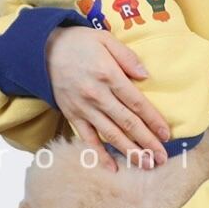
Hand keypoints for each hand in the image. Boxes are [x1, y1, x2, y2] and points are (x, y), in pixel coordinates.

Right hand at [46, 26, 170, 171]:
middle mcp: (97, 95)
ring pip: (111, 135)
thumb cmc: (79, 43)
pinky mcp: (72, 115)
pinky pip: (88, 139)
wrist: (42, 50)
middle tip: (162, 158)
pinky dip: (100, 154)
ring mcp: (84, 108)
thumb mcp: (105, 39)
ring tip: (146, 165)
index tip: (166, 135)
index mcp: (108, 75)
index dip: (153, 120)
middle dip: (147, 142)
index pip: (137, 102)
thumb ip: (127, 57)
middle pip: (127, 123)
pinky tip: (113, 168)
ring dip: (130, 152)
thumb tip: (146, 76)